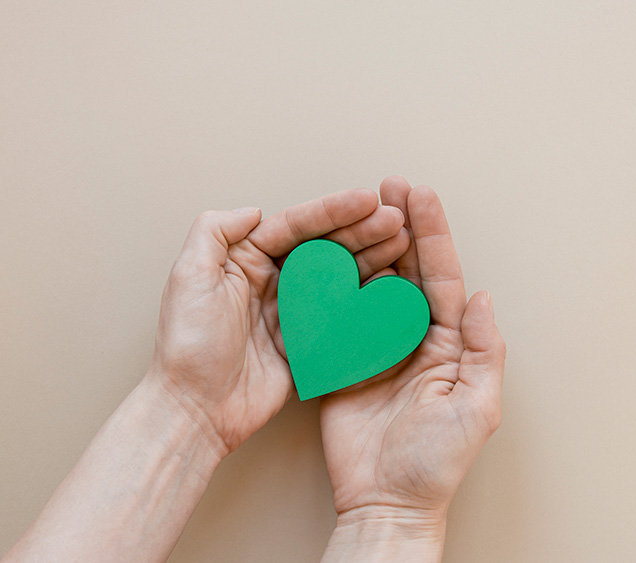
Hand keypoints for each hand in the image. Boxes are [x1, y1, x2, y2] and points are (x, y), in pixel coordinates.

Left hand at [147, 189, 409, 455]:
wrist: (197, 410)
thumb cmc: (188, 346)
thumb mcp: (189, 278)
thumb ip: (214, 232)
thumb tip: (255, 209)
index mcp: (246, 260)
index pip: (296, 226)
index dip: (333, 211)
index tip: (367, 200)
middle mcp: (273, 282)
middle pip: (326, 247)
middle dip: (362, 230)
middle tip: (396, 221)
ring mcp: (294, 313)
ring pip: (341, 277)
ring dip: (372, 258)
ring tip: (403, 244)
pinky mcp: (310, 343)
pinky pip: (345, 315)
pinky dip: (369, 300)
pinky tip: (392, 287)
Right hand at [319, 177, 505, 559]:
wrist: (386, 501)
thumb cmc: (436, 464)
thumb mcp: (476, 408)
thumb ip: (484, 351)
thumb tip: (484, 298)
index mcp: (450, 343)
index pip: (442, 277)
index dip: (432, 234)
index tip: (419, 194)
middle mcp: (415, 338)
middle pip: (408, 270)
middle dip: (400, 225)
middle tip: (388, 183)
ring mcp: (377, 348)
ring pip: (373, 284)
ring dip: (367, 245)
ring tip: (358, 207)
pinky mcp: (344, 363)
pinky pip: (339, 316)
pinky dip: (333, 285)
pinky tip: (327, 256)